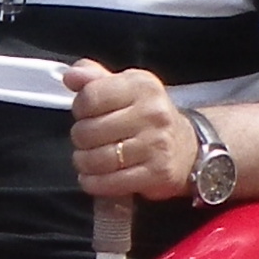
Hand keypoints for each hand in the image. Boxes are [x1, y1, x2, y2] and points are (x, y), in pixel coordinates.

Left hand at [63, 61, 194, 200]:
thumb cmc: (147, 115)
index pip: (90, 97)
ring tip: (87, 159)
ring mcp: (156, 144)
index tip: (86, 114)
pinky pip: (111, 182)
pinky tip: (93, 177)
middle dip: (80, 138)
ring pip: (97, 159)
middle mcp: (152, 113)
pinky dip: (94, 183)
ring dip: (84, 162)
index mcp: (141, 86)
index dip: (80, 109)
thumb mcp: (125, 88)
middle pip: (89, 131)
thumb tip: (71, 76)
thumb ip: (95, 79)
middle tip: (87, 140)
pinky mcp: (157, 173)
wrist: (188, 147)